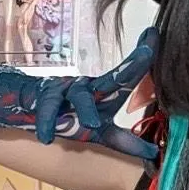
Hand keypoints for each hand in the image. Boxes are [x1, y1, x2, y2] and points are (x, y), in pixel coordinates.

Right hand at [33, 28, 159, 160]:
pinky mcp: (44, 97)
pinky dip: (46, 123)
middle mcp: (90, 86)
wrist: (32, 105)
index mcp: (106, 92)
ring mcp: (67, 89)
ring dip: (86, 109)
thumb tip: (154, 153)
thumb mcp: (101, 133)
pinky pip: (46, 109)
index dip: (143, 59)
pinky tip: (47, 137)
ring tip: (92, 124)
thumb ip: (126, 142)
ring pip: (80, 95)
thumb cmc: (72, 116)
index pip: (129, 76)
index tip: (156, 35)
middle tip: (147, 55)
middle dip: (132, 66)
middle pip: (114, 76)